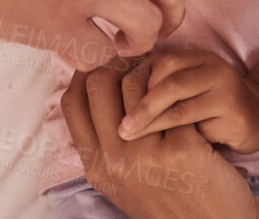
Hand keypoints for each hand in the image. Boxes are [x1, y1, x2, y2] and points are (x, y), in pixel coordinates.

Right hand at [62, 63, 258, 218]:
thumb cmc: (170, 200)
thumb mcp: (122, 181)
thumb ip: (104, 144)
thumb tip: (89, 89)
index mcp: (96, 167)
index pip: (72, 101)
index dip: (84, 71)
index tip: (103, 60)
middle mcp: (114, 162)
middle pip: (99, 83)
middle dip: (117, 62)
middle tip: (136, 58)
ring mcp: (146, 156)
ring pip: (134, 82)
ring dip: (149, 68)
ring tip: (161, 69)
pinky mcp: (182, 149)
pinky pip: (171, 98)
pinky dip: (178, 88)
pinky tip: (186, 89)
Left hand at [117, 49, 258, 153]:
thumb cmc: (213, 108)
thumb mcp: (187, 91)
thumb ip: (159, 87)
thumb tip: (111, 93)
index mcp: (197, 57)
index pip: (157, 63)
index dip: (134, 83)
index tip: (113, 104)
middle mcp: (212, 67)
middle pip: (166, 79)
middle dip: (138, 103)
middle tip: (119, 125)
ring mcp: (224, 87)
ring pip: (178, 102)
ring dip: (150, 121)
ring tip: (129, 135)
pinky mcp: (233, 111)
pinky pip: (195, 124)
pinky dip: (175, 135)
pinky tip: (160, 146)